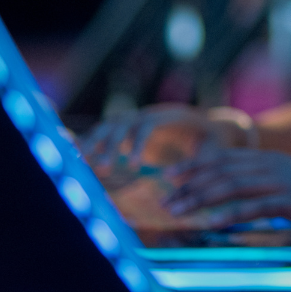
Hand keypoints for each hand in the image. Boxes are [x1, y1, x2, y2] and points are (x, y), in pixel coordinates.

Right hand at [81, 105, 241, 184]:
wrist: (208, 125)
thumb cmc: (212, 139)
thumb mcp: (213, 148)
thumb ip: (202, 160)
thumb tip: (188, 177)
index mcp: (167, 116)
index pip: (147, 125)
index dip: (138, 143)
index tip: (134, 165)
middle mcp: (146, 114)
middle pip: (121, 123)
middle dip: (108, 144)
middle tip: (100, 167)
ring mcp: (134, 120)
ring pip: (107, 127)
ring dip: (93, 143)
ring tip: (80, 162)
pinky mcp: (126, 130)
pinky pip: (104, 135)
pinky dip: (91, 144)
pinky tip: (77, 160)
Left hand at [162, 147, 290, 231]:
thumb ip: (264, 181)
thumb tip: (235, 189)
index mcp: (270, 158)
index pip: (224, 158)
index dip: (194, 166)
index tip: (168, 177)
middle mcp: (273, 165)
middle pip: (222, 171)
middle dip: (189, 185)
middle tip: (163, 199)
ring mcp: (284, 182)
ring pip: (233, 185)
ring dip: (201, 198)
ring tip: (178, 211)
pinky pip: (256, 207)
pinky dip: (231, 214)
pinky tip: (212, 224)